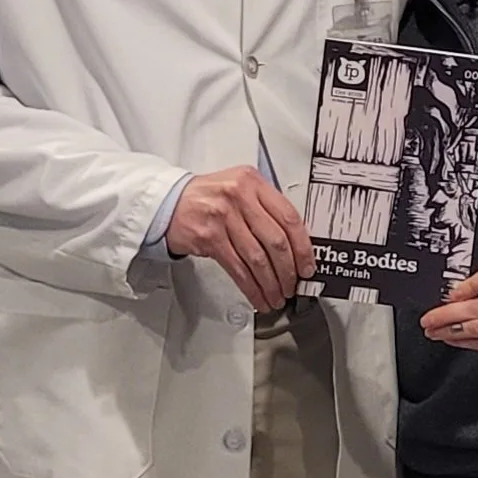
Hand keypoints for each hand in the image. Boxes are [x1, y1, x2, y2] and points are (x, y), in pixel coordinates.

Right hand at [165, 167, 314, 311]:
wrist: (170, 202)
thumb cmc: (209, 197)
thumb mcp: (241, 188)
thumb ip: (266, 207)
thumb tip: (295, 244)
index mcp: (253, 182)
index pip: (289, 216)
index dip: (303, 246)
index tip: (307, 265)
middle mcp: (240, 196)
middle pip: (275, 240)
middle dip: (288, 270)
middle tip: (293, 285)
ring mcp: (223, 216)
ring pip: (257, 258)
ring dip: (271, 283)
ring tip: (278, 296)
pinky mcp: (209, 237)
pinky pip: (238, 268)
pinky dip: (252, 287)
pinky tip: (259, 296)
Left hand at [419, 265, 477, 378]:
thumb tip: (452, 297)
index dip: (470, 284)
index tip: (451, 294)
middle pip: (477, 307)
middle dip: (447, 314)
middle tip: (428, 319)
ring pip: (476, 327)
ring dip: (450, 330)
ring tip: (433, 330)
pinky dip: (462, 341)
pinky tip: (450, 339)